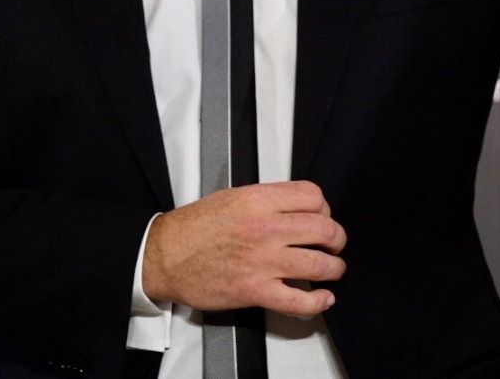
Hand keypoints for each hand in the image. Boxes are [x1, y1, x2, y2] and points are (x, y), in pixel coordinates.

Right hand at [142, 180, 346, 315]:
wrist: (163, 256)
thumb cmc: (195, 227)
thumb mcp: (235, 197)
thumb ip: (270, 200)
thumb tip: (299, 208)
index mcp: (260, 201)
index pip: (314, 197)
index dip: (325, 208)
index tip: (322, 217)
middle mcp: (266, 228)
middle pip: (324, 229)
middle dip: (336, 238)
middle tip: (334, 244)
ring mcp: (262, 261)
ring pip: (319, 264)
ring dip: (333, 268)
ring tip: (333, 269)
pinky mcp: (255, 290)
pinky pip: (297, 300)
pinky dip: (316, 302)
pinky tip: (323, 299)